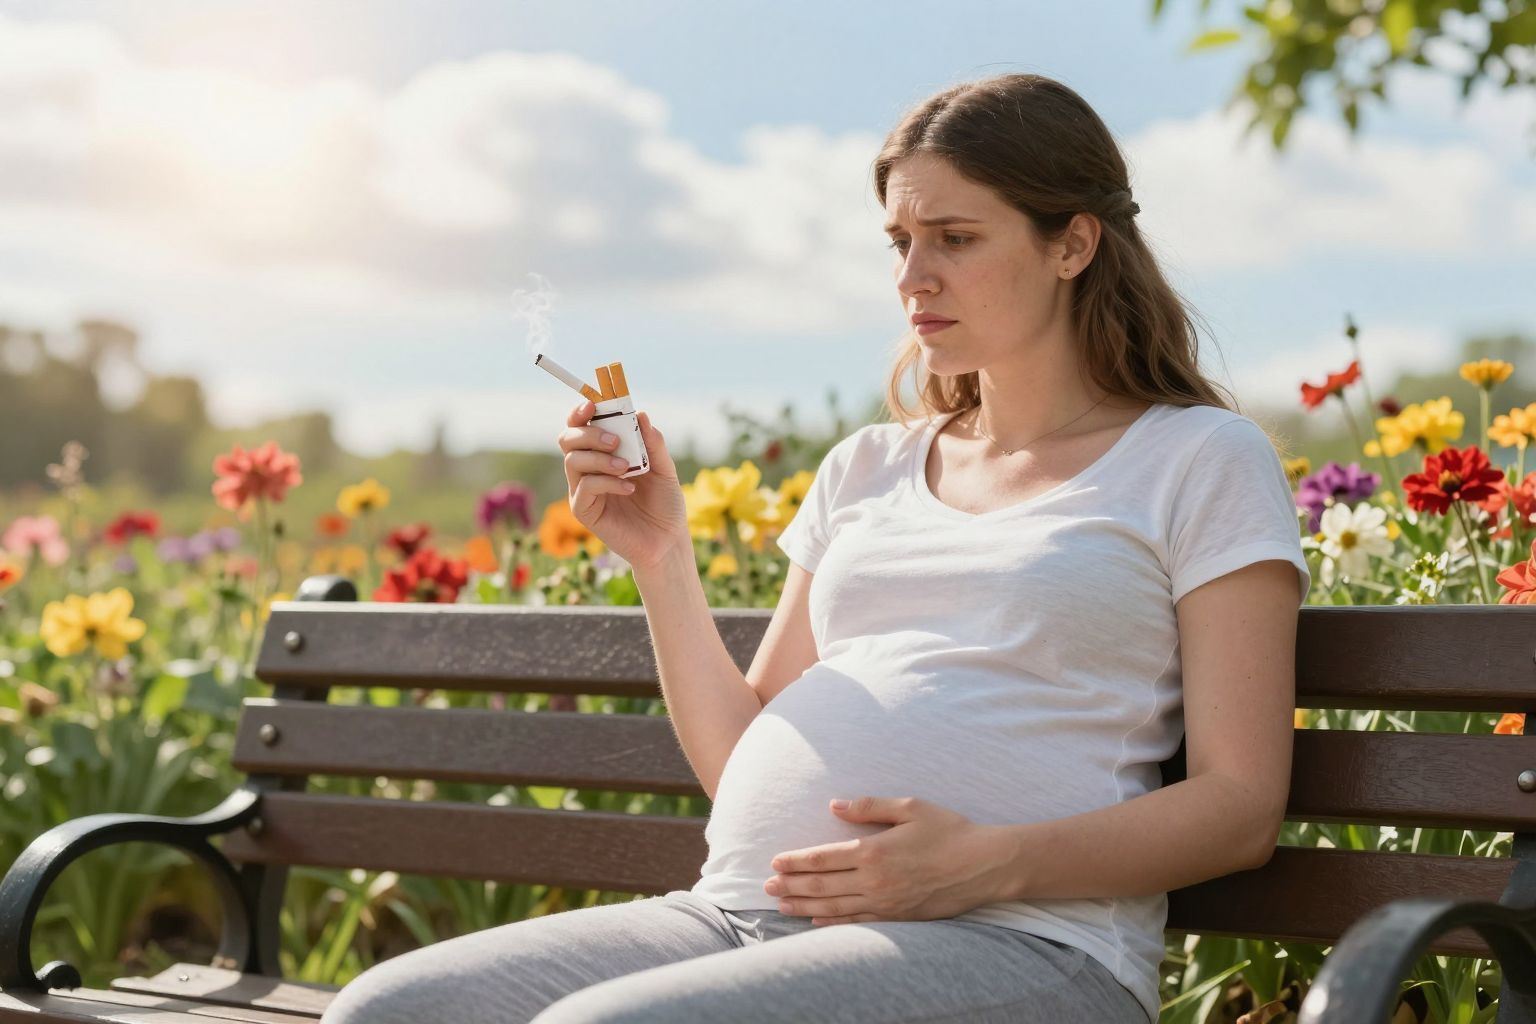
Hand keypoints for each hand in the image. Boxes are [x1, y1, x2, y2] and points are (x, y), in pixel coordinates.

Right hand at [557, 401, 687, 570]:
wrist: (668, 540)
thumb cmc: (664, 503)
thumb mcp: (665, 469)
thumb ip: (653, 444)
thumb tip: (641, 414)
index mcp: (604, 452)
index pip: (581, 426)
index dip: (580, 413)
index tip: (593, 405)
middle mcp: (589, 468)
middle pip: (568, 439)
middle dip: (588, 434)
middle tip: (615, 441)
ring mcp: (583, 489)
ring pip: (572, 461)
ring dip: (599, 458)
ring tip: (627, 468)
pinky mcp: (584, 510)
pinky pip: (584, 487)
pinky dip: (607, 482)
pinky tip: (629, 488)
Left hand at [763, 796, 1017, 926]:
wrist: (984, 865)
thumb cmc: (949, 830)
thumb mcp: (910, 807)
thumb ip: (869, 807)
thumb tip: (834, 806)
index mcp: (875, 851)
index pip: (824, 858)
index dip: (796, 861)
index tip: (775, 863)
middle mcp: (876, 881)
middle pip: (823, 885)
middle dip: (792, 886)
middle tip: (765, 888)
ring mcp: (887, 902)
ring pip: (835, 907)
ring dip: (804, 906)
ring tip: (781, 906)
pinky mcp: (899, 916)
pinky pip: (858, 922)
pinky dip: (833, 922)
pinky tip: (816, 920)